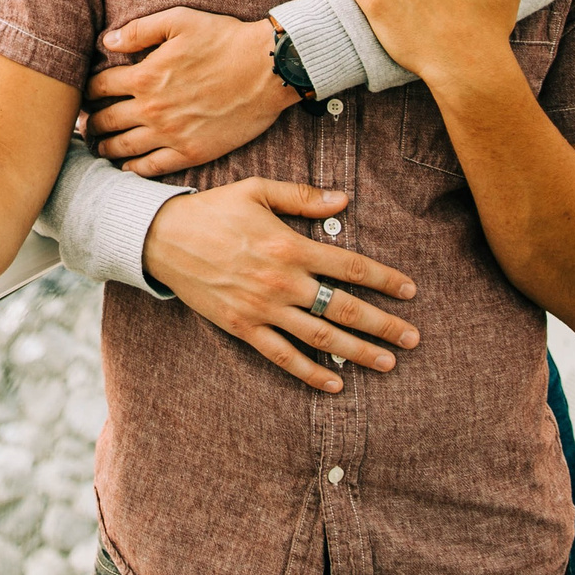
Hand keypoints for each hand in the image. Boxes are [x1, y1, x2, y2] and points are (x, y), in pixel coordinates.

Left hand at [85, 9, 288, 177]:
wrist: (268, 69)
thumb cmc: (225, 39)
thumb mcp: (179, 20)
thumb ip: (139, 30)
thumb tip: (107, 41)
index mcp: (146, 75)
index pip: (99, 87)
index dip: (86, 91)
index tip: (83, 95)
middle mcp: (152, 108)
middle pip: (106, 120)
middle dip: (89, 123)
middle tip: (83, 125)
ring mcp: (171, 133)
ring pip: (123, 146)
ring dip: (104, 147)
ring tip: (96, 146)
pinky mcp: (191, 152)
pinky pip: (153, 167)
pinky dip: (133, 169)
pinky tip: (126, 167)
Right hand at [140, 179, 419, 392]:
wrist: (162, 237)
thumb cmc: (213, 209)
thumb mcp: (257, 190)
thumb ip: (302, 197)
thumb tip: (345, 199)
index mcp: (289, 246)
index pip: (348, 267)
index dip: (383, 279)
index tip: (410, 290)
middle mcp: (281, 281)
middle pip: (343, 307)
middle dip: (383, 324)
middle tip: (413, 338)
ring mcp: (262, 308)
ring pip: (320, 336)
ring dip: (357, 352)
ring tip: (388, 363)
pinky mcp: (243, 327)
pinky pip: (283, 355)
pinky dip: (310, 371)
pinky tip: (334, 383)